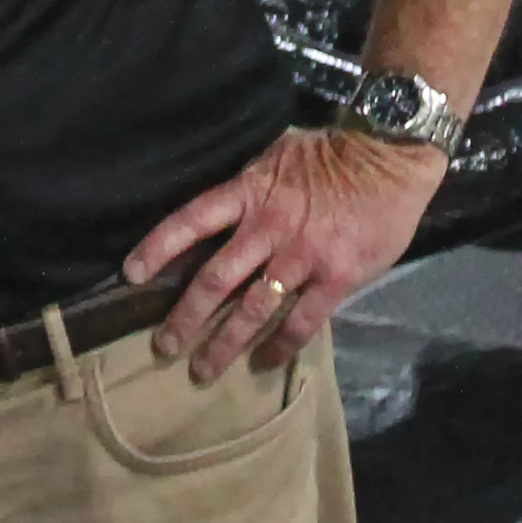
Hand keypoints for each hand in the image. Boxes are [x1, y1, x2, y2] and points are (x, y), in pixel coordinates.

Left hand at [126, 121, 444, 382]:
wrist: (390, 157)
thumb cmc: (332, 152)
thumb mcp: (278, 156)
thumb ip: (250, 191)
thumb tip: (221, 219)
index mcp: (249, 192)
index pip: (190, 221)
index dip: (158, 247)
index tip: (131, 275)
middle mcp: (268, 227)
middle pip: (214, 279)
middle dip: (185, 317)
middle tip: (164, 347)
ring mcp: (302, 256)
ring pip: (252, 309)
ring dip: (224, 343)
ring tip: (202, 370)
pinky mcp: (336, 278)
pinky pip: (300, 322)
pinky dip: (279, 346)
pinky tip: (263, 363)